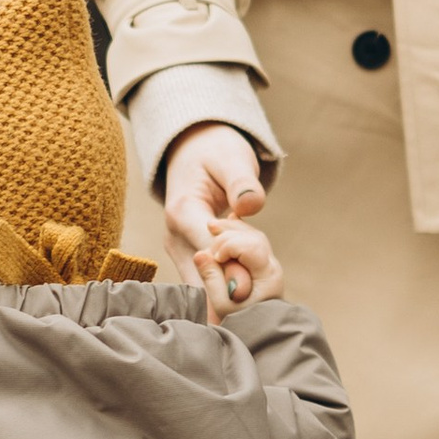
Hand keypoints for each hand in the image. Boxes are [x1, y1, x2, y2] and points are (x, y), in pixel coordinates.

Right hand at [162, 120, 278, 322]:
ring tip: (259, 265)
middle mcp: (174, 239)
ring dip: (235, 281)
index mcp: (182, 214)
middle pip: (204, 280)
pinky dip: (231, 279)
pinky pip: (209, 281)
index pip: (209, 255)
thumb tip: (252, 205)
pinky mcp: (187, 260)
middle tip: (265, 271)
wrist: (193, 152)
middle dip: (238, 281)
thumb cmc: (215, 153)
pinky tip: (249, 264)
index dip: (238, 267)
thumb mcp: (231, 159)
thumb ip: (243, 182)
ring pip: (206, 286)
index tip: (263, 267)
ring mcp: (179, 252)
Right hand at [196, 215, 282, 320]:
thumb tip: (200, 254)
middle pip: (253, 237)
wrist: (256, 333)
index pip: (251, 247)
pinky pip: (249, 239)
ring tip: (211, 226)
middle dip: (229, 234)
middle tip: (209, 241)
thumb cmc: (239, 322)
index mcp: (266, 277)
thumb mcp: (222, 305)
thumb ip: (212, 279)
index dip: (230, 245)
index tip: (214, 256)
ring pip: (252, 235)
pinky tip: (219, 227)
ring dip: (231, 229)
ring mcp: (267, 263)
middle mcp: (271, 267)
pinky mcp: (260, 263)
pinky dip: (235, 232)